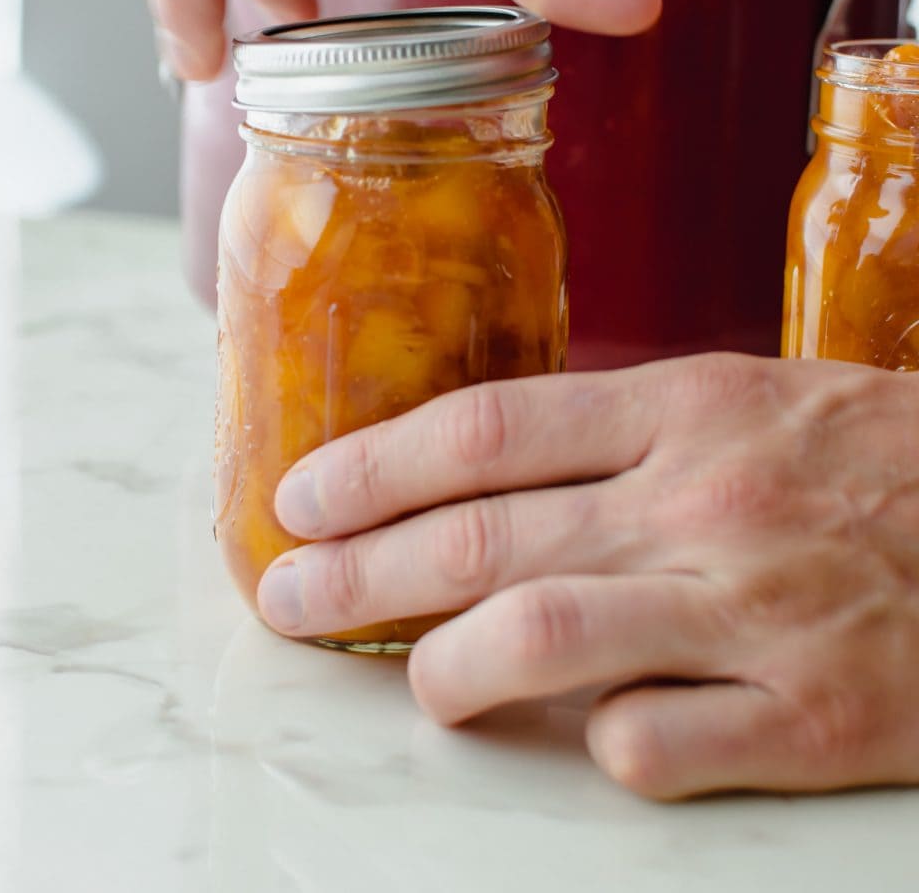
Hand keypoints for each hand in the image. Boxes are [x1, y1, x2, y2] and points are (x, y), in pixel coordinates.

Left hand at [258, 353, 918, 799]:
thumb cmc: (878, 457)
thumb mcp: (752, 399)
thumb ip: (627, 433)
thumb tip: (486, 475)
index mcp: (686, 409)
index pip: (486, 430)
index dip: (374, 465)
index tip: (303, 497)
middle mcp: (702, 503)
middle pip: (482, 538)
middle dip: (358, 573)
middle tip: (287, 598)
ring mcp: (750, 614)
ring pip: (538, 640)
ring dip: (447, 668)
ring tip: (418, 680)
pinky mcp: (806, 719)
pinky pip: (648, 748)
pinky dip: (596, 746)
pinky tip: (590, 736)